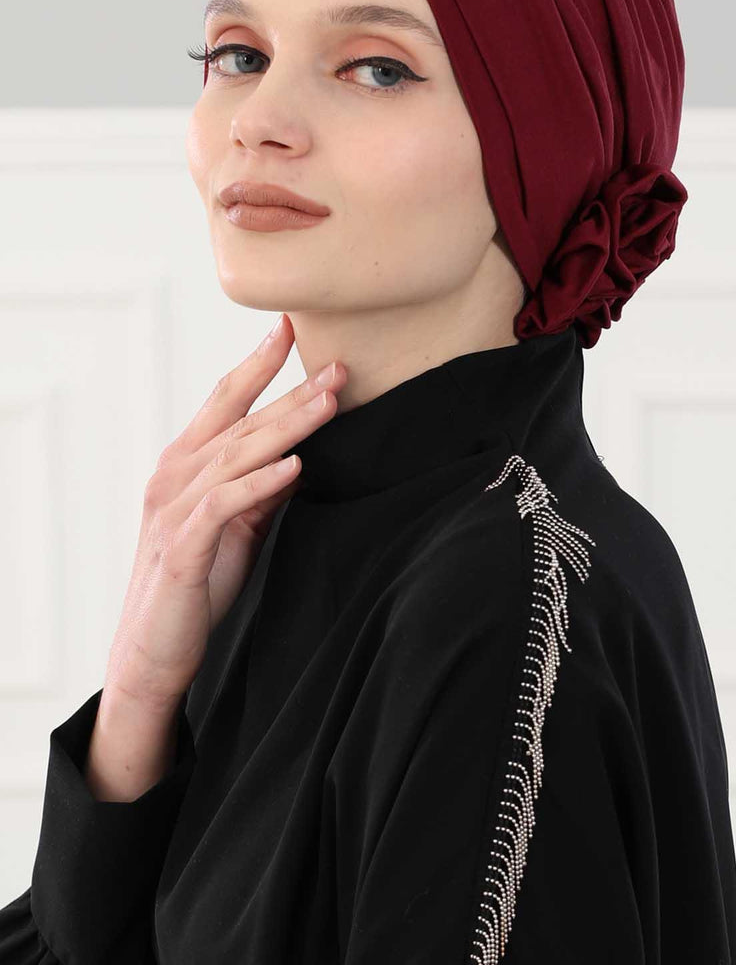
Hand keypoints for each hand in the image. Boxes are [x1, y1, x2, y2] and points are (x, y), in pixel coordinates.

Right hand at [103, 313, 344, 711]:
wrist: (153, 650)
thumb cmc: (197, 584)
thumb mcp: (238, 525)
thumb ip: (262, 488)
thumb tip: (301, 455)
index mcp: (186, 463)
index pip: (225, 400)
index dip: (257, 363)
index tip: (291, 328)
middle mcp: (174, 475)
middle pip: (242, 422)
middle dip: (292, 392)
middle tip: (338, 366)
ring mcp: (174, 508)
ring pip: (236, 454)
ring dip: (287, 427)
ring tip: (329, 404)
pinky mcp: (183, 547)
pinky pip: (225, 504)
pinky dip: (260, 483)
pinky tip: (295, 467)